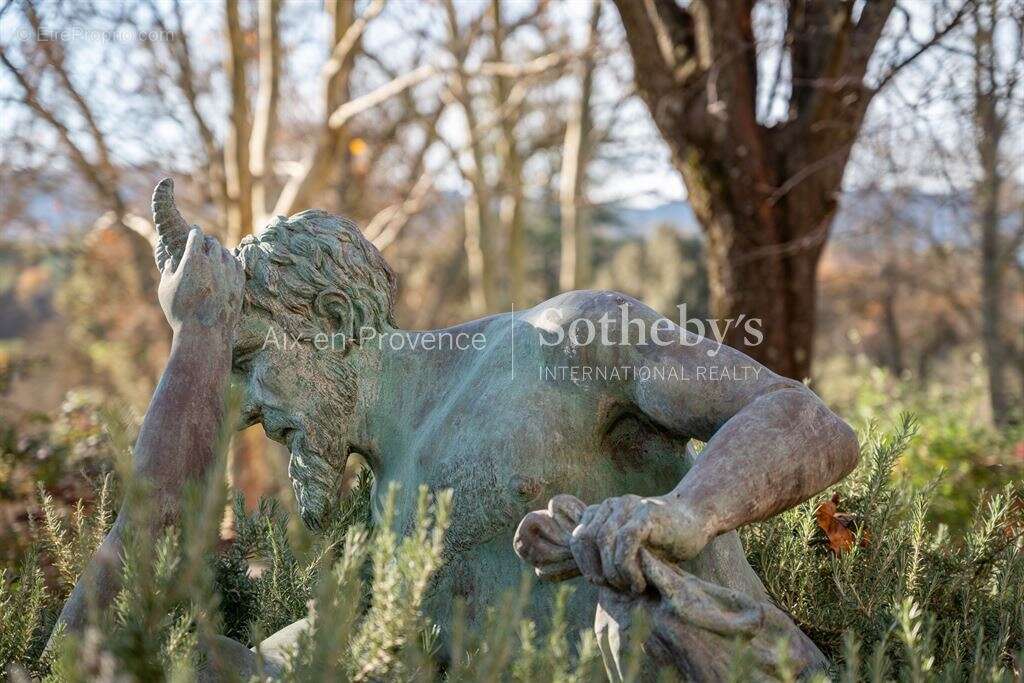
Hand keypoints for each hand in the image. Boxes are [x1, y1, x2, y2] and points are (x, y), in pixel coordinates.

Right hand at [158, 227, 243, 337]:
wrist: (205, 333)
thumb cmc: (180, 312)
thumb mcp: (165, 288)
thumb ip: (169, 269)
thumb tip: (172, 260)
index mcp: (193, 260)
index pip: (196, 236)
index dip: (194, 231)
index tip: (194, 230)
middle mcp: (213, 263)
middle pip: (213, 243)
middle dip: (208, 241)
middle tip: (205, 242)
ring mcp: (229, 273)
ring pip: (226, 254)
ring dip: (220, 252)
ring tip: (215, 255)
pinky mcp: (240, 284)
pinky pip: (237, 265)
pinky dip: (231, 263)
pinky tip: (227, 266)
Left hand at [569, 494, 710, 593]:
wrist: (697, 519)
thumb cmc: (663, 541)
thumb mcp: (631, 550)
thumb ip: (609, 556)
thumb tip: (590, 578)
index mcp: (603, 512)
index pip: (577, 539)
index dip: (585, 565)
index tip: (602, 582)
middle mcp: (611, 505)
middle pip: (584, 539)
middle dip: (595, 569)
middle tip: (616, 587)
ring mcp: (628, 506)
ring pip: (603, 541)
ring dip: (614, 572)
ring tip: (631, 587)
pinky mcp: (646, 513)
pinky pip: (625, 541)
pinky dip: (628, 568)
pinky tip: (640, 582)